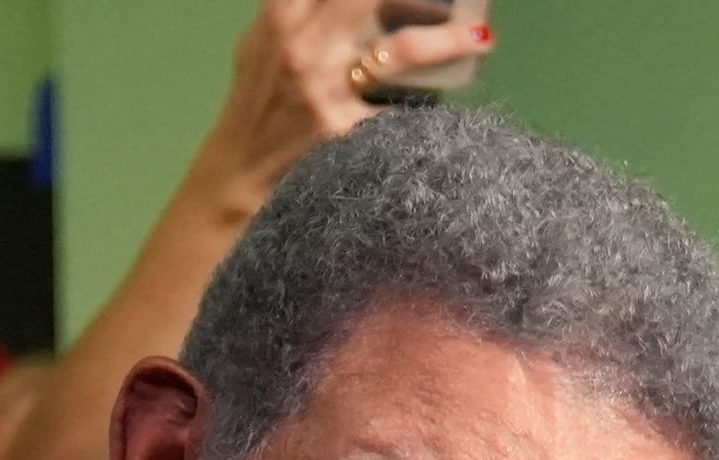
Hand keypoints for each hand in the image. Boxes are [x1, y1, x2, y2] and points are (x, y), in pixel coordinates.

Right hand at [203, 0, 495, 202]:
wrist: (237, 182)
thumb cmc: (255, 112)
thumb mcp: (260, 46)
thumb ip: (293, 12)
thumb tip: (333, 1)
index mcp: (282, 15)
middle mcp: (302, 45)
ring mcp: (324, 89)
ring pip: (404, 50)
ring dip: (451, 41)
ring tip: (481, 38)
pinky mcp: (342, 134)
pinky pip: (401, 116)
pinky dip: (431, 112)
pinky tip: (455, 114)